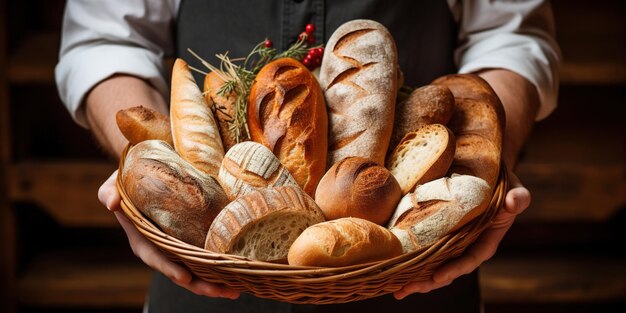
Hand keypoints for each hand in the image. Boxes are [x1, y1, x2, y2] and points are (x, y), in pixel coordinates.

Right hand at [98, 170, 239, 298]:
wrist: (147, 171)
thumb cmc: (129, 177)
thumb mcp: (114, 182)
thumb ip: (109, 191)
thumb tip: (112, 202)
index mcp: (142, 237)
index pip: (154, 257)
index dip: (169, 268)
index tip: (185, 277)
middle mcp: (160, 247)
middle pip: (179, 272)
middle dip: (199, 284)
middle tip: (222, 291)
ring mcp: (177, 246)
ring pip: (195, 271)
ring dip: (214, 283)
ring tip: (236, 291)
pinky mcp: (191, 240)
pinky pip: (205, 258)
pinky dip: (220, 268)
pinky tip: (238, 274)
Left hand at [393, 169, 530, 298]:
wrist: (484, 169)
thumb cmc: (503, 181)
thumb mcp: (515, 187)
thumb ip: (518, 197)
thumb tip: (514, 203)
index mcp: (486, 240)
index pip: (470, 259)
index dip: (455, 269)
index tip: (438, 276)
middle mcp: (466, 243)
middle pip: (446, 268)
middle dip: (427, 282)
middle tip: (405, 290)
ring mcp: (449, 238)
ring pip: (431, 262)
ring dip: (414, 277)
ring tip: (395, 290)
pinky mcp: (435, 229)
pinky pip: (421, 245)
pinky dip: (408, 256)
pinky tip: (392, 265)